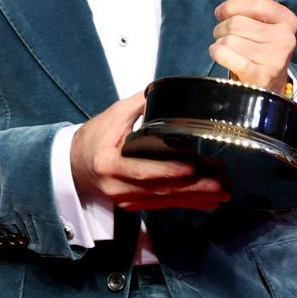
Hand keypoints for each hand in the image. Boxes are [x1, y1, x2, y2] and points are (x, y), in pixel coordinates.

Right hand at [70, 93, 229, 210]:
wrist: (75, 164)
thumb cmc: (94, 138)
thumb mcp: (112, 116)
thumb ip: (139, 105)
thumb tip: (167, 92)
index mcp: (109, 163)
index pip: (142, 170)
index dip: (168, 171)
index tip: (192, 167)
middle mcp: (118, 187)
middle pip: (160, 190)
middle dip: (193, 189)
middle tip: (220, 185)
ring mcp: (126, 199)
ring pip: (165, 200)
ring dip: (196, 198)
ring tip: (221, 193)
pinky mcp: (134, 204)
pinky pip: (163, 205)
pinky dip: (186, 203)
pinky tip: (207, 202)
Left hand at [210, 0, 296, 94]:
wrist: (271, 87)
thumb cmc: (263, 51)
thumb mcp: (266, 28)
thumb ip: (251, 12)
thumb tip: (226, 8)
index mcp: (287, 21)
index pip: (257, 4)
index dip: (232, 6)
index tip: (221, 13)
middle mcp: (284, 38)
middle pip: (237, 23)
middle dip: (222, 28)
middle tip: (221, 35)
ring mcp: (274, 58)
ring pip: (230, 40)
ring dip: (219, 42)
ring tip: (224, 48)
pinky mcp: (261, 76)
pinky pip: (230, 57)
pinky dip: (218, 53)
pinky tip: (217, 52)